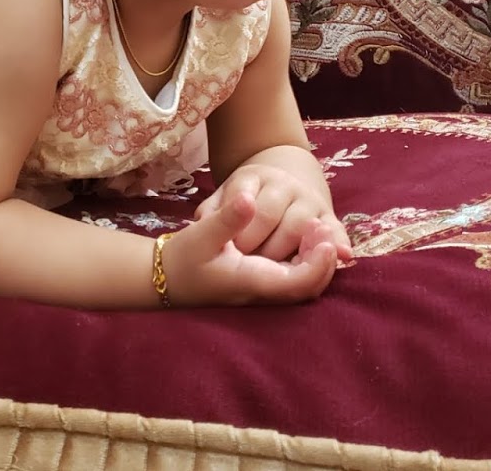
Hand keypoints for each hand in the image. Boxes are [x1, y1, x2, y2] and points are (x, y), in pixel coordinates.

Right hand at [160, 187, 337, 306]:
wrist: (166, 278)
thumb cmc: (182, 258)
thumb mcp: (200, 234)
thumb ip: (227, 219)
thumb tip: (249, 200)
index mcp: (251, 282)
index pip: (298, 282)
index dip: (317, 262)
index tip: (321, 233)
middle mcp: (261, 292)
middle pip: (309, 288)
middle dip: (324, 261)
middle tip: (322, 227)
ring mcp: (263, 291)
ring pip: (304, 285)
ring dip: (316, 260)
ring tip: (316, 229)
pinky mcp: (261, 284)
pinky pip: (293, 279)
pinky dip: (305, 261)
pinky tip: (302, 238)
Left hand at [195, 163, 352, 262]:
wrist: (272, 185)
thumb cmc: (236, 203)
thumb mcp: (219, 201)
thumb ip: (213, 213)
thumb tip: (204, 220)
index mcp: (253, 176)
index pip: (250, 205)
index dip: (242, 232)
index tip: (233, 251)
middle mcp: (284, 184)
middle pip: (276, 216)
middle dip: (262, 246)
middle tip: (250, 265)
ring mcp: (307, 198)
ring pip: (305, 225)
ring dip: (292, 251)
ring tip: (274, 269)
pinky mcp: (326, 215)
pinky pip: (336, 228)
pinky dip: (340, 241)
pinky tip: (342, 255)